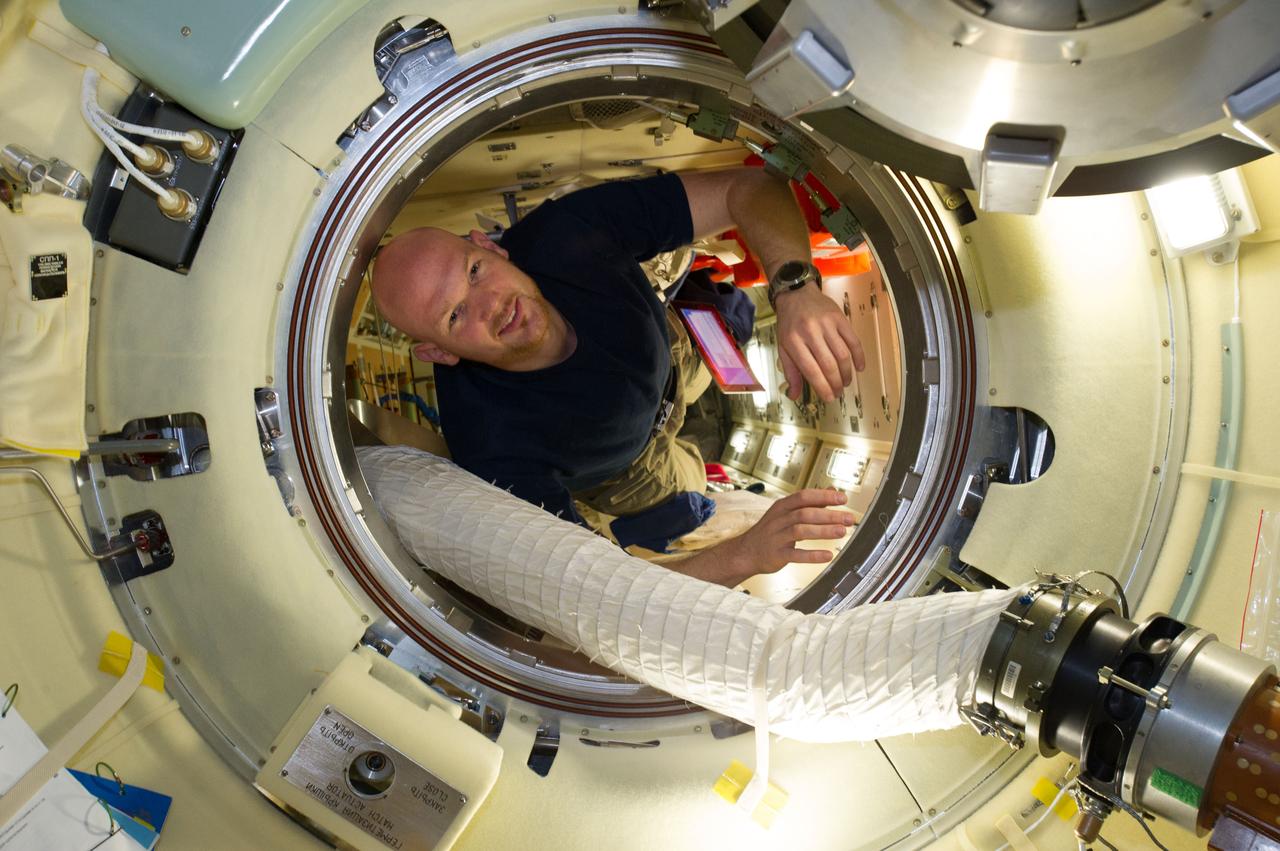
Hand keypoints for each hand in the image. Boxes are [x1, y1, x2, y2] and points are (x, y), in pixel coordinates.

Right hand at [721, 489, 854, 584]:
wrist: (746, 552)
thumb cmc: (770, 531)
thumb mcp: (787, 512)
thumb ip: (811, 502)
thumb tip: (832, 491)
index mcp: (782, 506)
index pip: (804, 496)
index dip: (824, 497)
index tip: (842, 499)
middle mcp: (779, 519)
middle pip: (805, 513)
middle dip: (829, 515)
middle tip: (848, 518)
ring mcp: (777, 537)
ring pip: (800, 530)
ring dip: (823, 531)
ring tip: (841, 532)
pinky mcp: (777, 554)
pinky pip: (795, 554)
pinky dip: (812, 555)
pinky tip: (827, 555)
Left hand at [774, 285, 865, 401]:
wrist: (797, 294)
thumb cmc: (789, 324)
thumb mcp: (783, 347)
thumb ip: (790, 372)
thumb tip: (793, 395)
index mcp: (793, 341)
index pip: (811, 370)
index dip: (822, 387)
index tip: (829, 398)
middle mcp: (810, 332)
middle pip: (829, 364)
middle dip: (836, 383)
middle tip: (838, 392)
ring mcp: (826, 324)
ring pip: (842, 354)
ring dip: (847, 372)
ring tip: (846, 382)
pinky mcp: (839, 317)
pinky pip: (853, 340)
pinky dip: (859, 356)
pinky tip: (859, 367)